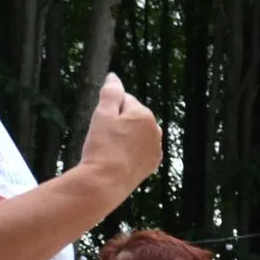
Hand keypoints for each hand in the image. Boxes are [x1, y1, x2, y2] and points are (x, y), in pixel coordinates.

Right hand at [77, 74, 161, 197]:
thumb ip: (110, 92)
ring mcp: (156, 148)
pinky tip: (119, 159)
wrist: (106, 182)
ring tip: (112, 150)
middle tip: (106, 139)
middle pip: (131, 117)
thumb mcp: (102, 114)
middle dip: (118, 123)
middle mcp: (156, 130)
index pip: (123, 101)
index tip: (103, 126)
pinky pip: (139, 150)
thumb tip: (114, 77)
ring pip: (135, 134)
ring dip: (124, 137)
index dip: (109, 111)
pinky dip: (130, 152)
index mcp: (145, 115)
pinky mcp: (153, 163)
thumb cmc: (102, 146)